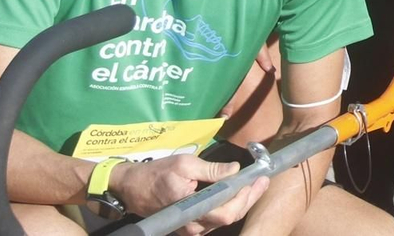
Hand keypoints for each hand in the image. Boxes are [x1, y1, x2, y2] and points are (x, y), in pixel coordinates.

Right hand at [111, 155, 268, 235]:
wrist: (131, 187)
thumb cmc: (157, 173)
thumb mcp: (184, 164)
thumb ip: (211, 170)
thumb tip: (235, 170)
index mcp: (192, 209)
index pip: (227, 210)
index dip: (247, 196)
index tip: (259, 179)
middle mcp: (193, 225)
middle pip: (229, 216)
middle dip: (248, 199)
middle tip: (262, 181)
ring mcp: (190, 228)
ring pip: (223, 219)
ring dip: (241, 202)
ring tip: (253, 184)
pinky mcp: (189, 227)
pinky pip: (214, 219)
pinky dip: (229, 206)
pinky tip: (237, 193)